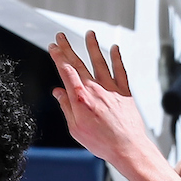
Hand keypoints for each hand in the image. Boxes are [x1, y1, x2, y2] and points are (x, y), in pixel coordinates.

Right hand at [49, 31, 147, 166]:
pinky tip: (114, 49)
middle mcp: (95, 89)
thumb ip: (66, 107)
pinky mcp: (124, 92)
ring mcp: (111, 89)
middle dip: (68, 48)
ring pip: (100, 62)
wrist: (127, 147)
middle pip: (79, 63)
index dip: (58, 57)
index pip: (66, 71)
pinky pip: (120, 70)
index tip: (53, 47)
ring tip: (89, 34)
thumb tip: (58, 93)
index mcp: (80, 98)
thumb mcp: (76, 129)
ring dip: (93, 46)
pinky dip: (117, 58)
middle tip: (61, 37)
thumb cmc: (102, 141)